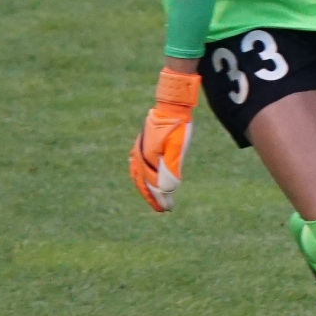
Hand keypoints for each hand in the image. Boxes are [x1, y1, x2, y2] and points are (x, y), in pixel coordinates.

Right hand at [129, 68, 198, 211]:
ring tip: (154, 198)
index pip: (154, 184)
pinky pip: (138, 167)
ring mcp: (139, 150)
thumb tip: (167, 190)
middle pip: (144, 182)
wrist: (171, 105)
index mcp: (147, 158)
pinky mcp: (142, 145)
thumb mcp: (178, 147)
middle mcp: (140, 156)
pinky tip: (145, 181)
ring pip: (139, 175)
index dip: (161, 198)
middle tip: (161, 209)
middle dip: (152, 197)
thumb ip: (171, 168)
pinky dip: (141, 177)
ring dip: (146, 189)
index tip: (167, 209)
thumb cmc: (177, 126)